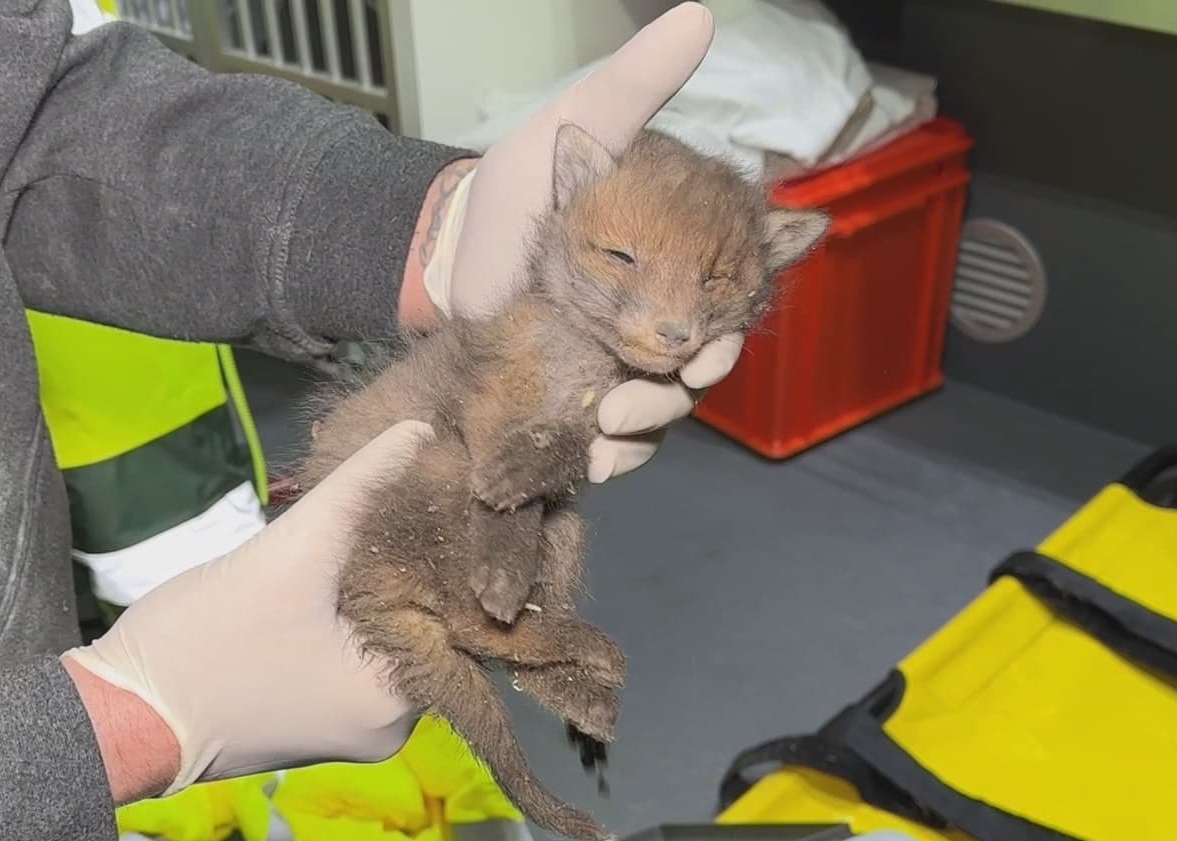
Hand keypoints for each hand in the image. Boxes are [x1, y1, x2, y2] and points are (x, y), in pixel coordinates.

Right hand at [64, 422, 432, 798]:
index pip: (451, 617)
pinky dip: (345, 620)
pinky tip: (339, 574)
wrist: (121, 714)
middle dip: (407, 570)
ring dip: (373, 592)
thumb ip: (356, 489)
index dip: (446, 555)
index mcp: (400, 705)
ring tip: (379, 527)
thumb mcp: (289, 554)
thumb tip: (420, 431)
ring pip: (380, 639)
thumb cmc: (208, 639)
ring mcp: (348, 729)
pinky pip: (348, 659)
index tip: (444, 500)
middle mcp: (389, 729)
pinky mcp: (310, 718)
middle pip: (417, 629)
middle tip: (411, 502)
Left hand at [404, 1, 736, 483]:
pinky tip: (593, 461)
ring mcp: (619, 368)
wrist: (444, 253)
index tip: (712, 353)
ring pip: (660, 416)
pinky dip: (609, 459)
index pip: (730, 307)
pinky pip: (611, 446)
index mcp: (676, 268)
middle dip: (683, 394)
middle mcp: (660, 323)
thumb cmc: (514, 188)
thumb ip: (633, 88)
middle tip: (659, 392)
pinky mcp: (577, 404)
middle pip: (701, 374)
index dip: (732, 335)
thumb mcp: (575, 130)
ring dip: (645, 429)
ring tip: (607, 422)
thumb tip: (700, 18)